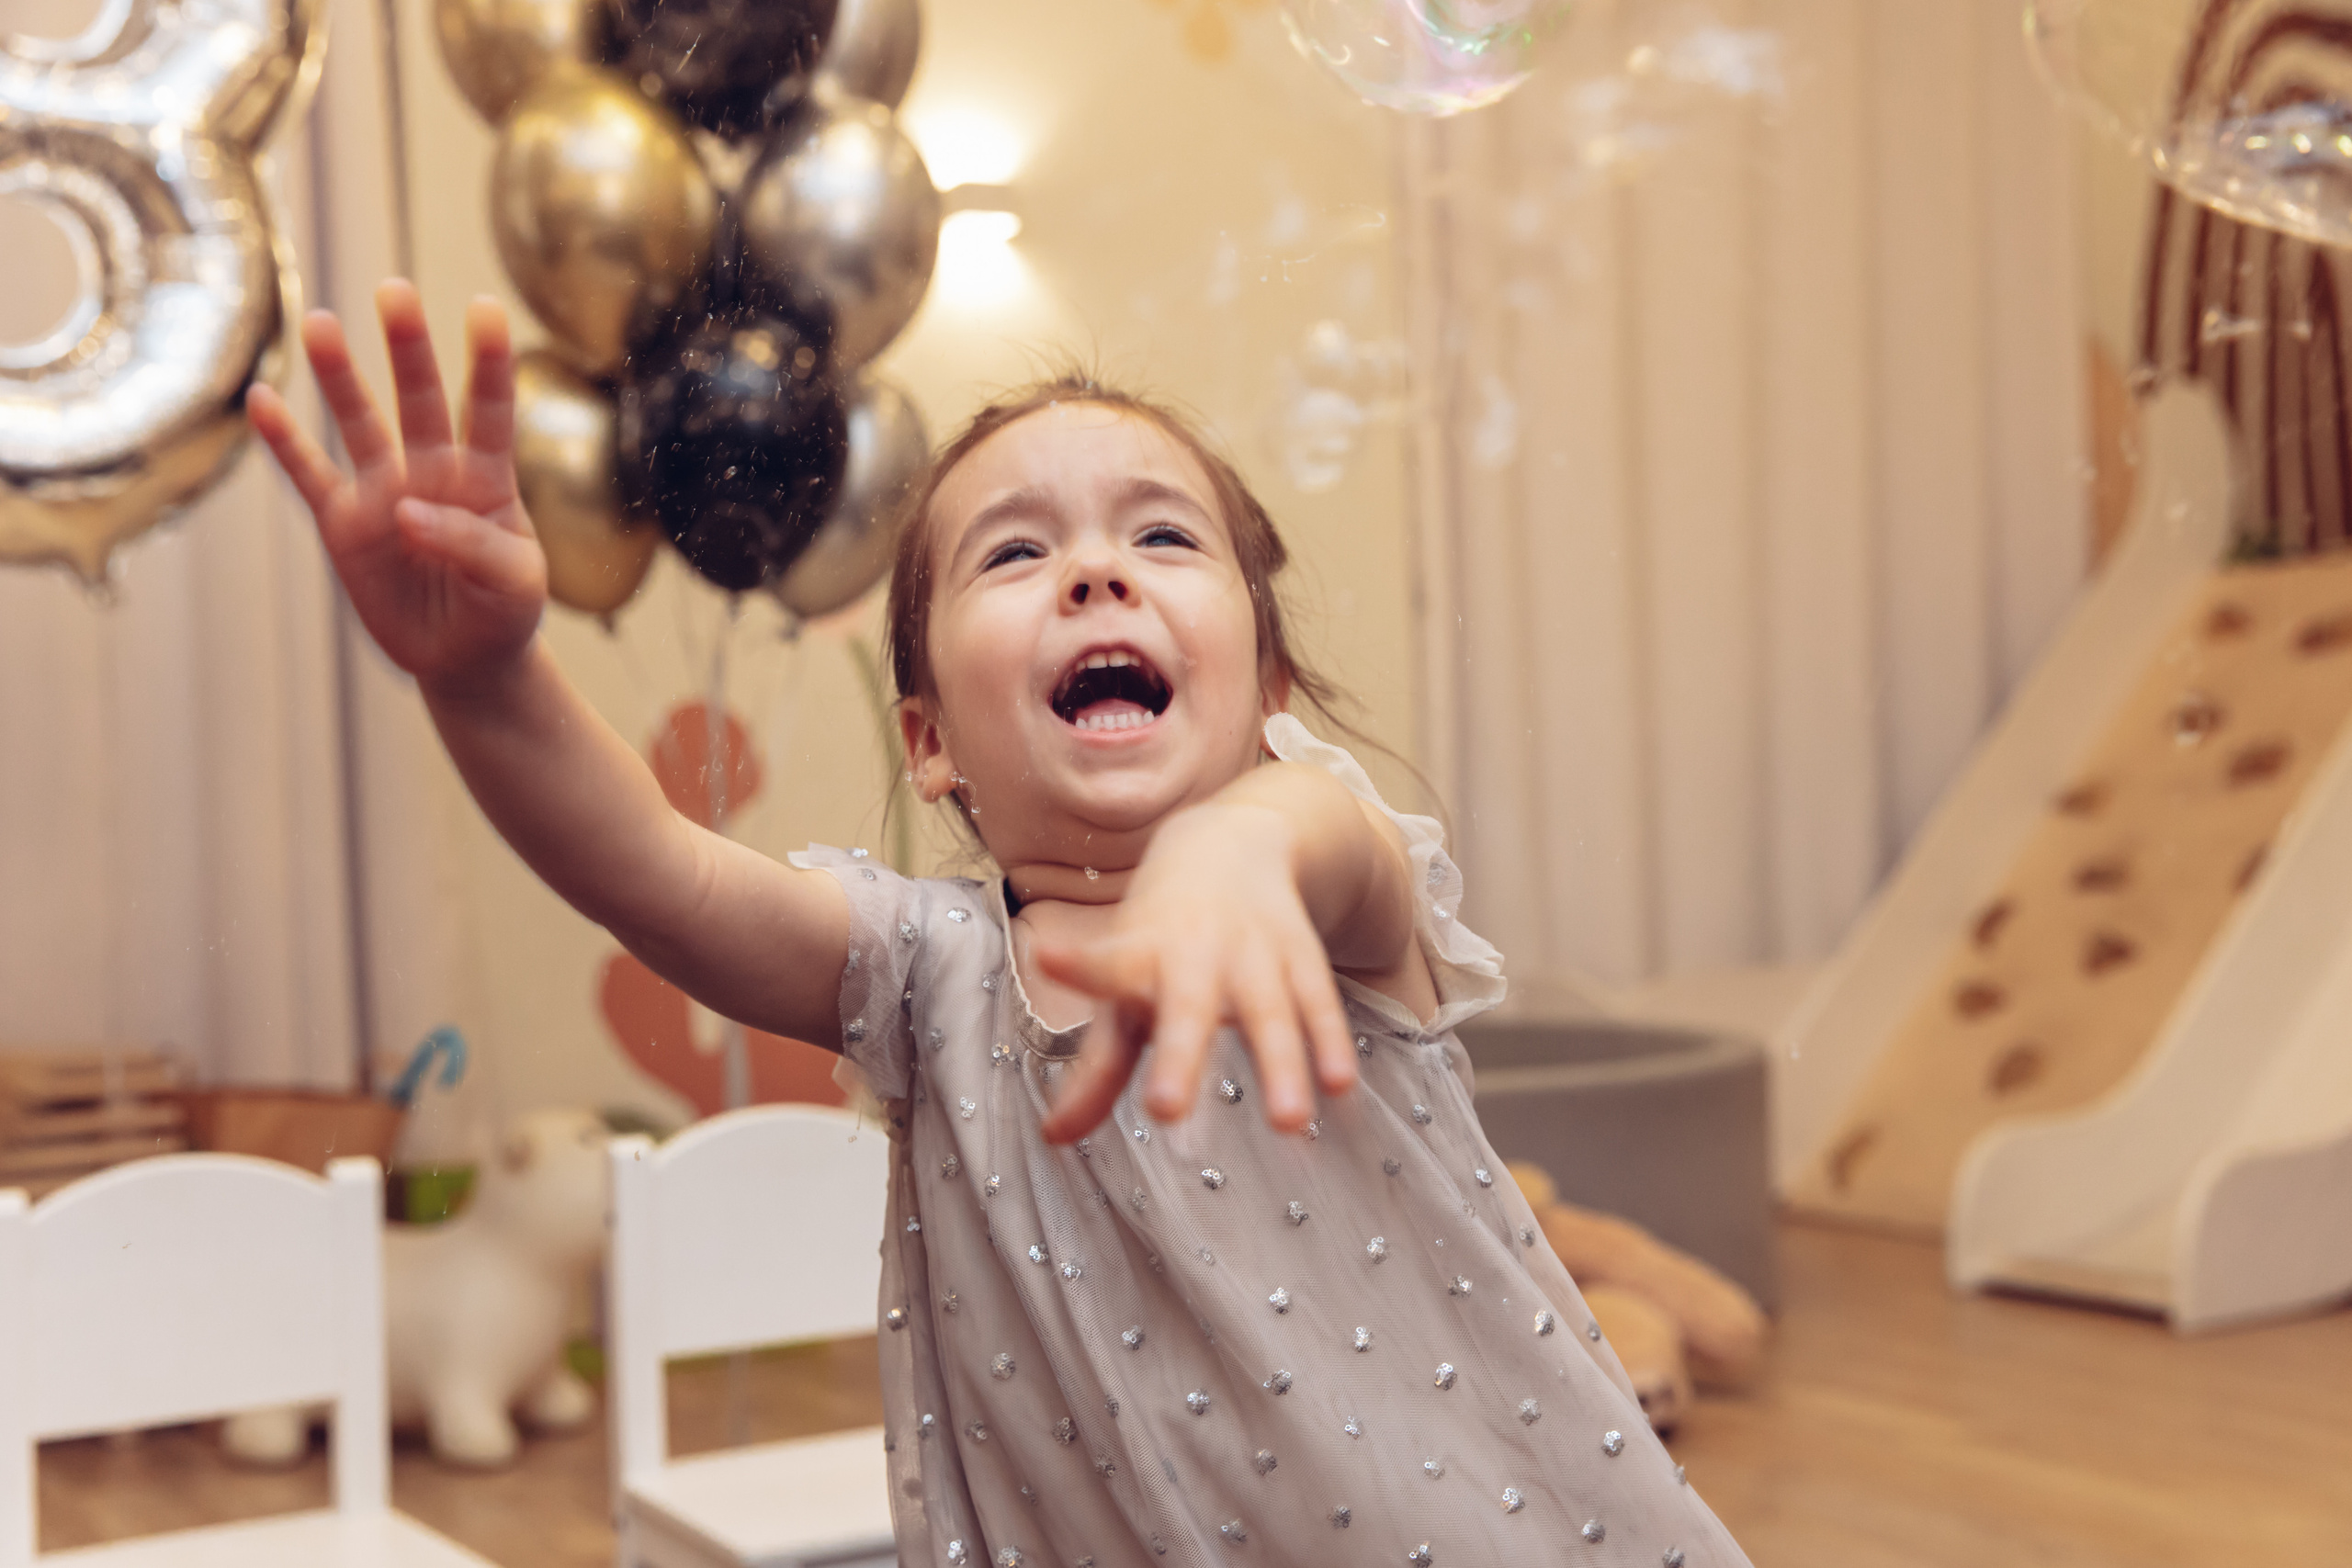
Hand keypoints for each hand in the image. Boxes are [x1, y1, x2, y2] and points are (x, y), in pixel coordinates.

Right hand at [247, 281, 546, 689]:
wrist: (465, 659)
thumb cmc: (503, 612)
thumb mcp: (514, 585)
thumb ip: (473, 544)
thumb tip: (406, 512)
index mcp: (488, 480)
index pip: (491, 412)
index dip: (489, 363)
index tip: (486, 308)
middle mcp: (433, 472)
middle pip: (421, 400)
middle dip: (408, 348)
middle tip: (394, 290)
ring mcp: (384, 492)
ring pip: (360, 424)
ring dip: (341, 378)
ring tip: (321, 322)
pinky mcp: (344, 523)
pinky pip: (309, 476)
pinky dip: (285, 442)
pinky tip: (261, 401)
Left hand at [1034, 803, 1360, 1141]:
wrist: (1229, 845)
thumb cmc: (1160, 936)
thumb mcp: (1124, 988)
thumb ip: (1097, 1068)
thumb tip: (1052, 1140)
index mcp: (1139, 953)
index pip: (1106, 963)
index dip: (1079, 964)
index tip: (1048, 956)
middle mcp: (1196, 951)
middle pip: (1188, 1005)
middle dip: (1180, 1057)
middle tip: (1166, 1108)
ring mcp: (1254, 953)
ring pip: (1269, 1011)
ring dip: (1281, 1065)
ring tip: (1288, 1123)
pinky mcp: (1301, 955)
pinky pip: (1319, 1003)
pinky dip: (1331, 1042)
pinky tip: (1341, 1087)